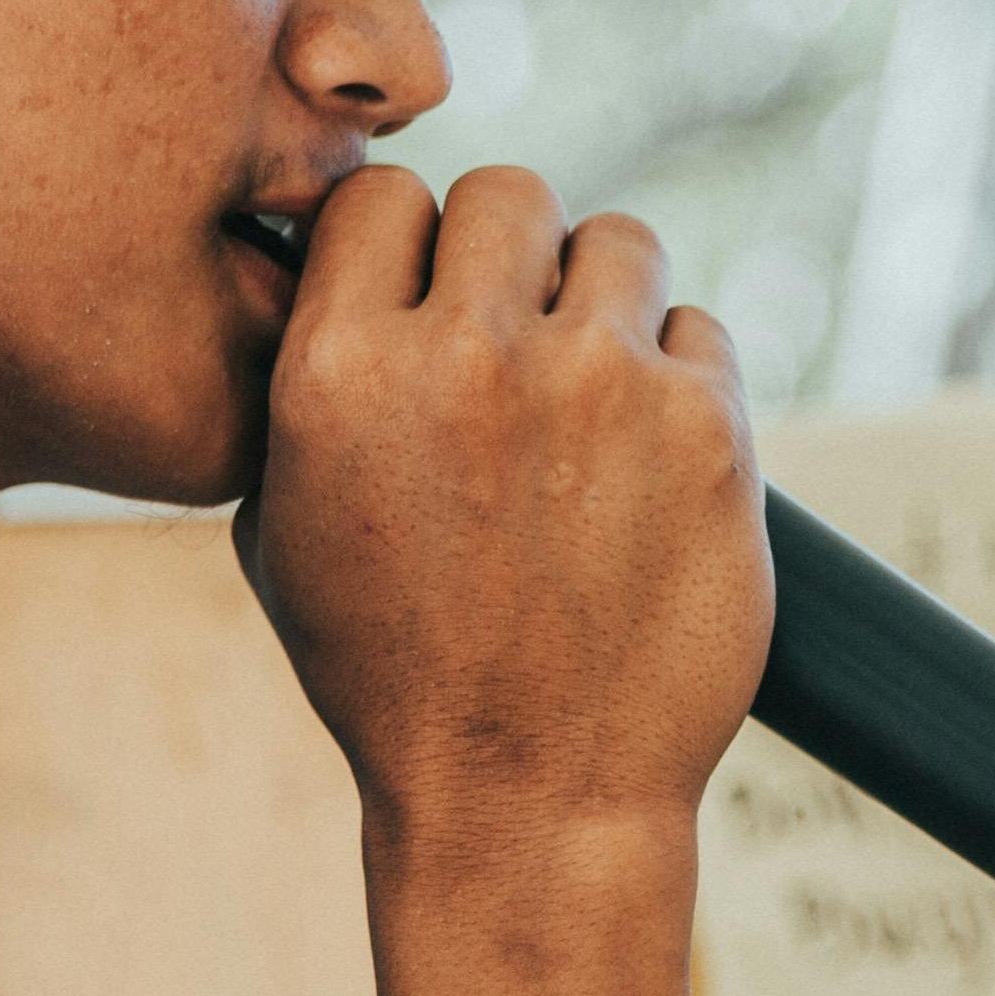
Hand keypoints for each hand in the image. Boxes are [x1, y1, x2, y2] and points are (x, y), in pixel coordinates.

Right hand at [239, 166, 766, 854]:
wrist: (529, 803)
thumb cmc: (394, 677)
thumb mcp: (285, 530)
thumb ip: (311, 388)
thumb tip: (343, 279)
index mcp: (340, 373)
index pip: (382, 195)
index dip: (406, 244)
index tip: (425, 297)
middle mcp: (468, 357)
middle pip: (509, 193)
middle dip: (512, 257)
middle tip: (518, 342)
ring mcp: (599, 384)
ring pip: (620, 242)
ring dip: (605, 304)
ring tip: (590, 402)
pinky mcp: (709, 427)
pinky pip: (699, 332)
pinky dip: (679, 383)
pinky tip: (649, 466)